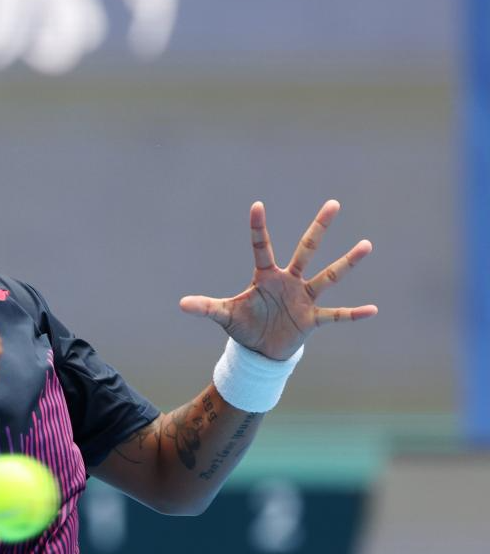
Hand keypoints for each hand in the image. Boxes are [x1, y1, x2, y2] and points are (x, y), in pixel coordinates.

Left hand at [179, 200, 377, 359]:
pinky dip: (353, 314)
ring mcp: (303, 298)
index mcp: (265, 277)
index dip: (257, 228)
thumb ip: (206, 307)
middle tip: (333, 203)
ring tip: (366, 244)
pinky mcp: (312, 319)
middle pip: (306, 250)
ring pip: (328, 276)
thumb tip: (181, 304)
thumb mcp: (224, 315)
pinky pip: (336, 315)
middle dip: (319, 228)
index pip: (261, 247)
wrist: (261, 350)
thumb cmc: (244, 326)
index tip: (256, 204)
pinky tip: (373, 309)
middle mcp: (289, 281)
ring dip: (347, 263)